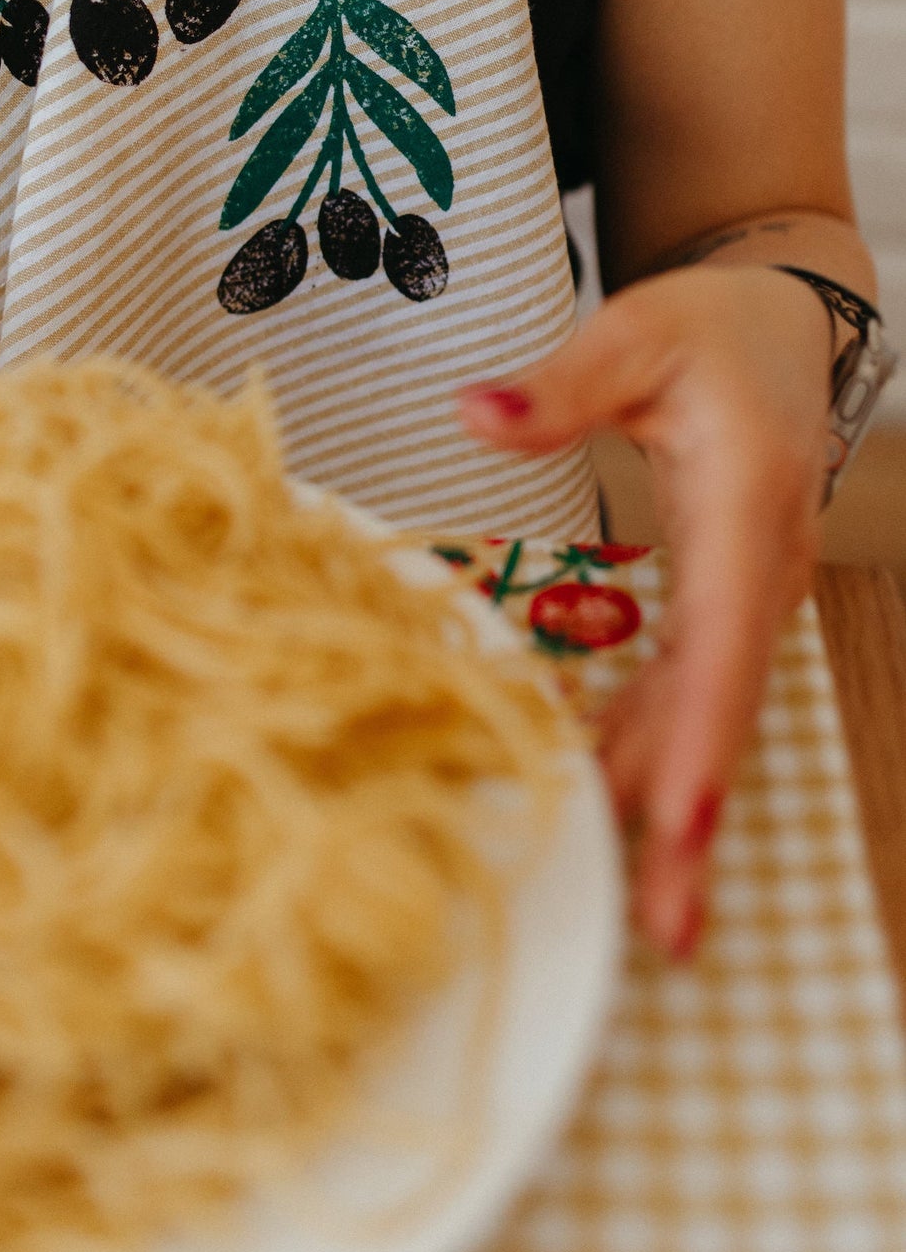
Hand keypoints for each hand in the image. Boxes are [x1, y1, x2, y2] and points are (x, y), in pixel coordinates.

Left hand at [460, 265, 833, 959]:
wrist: (778, 328)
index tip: (681, 821)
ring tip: (651, 914)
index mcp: (744, 508)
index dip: (700, 735)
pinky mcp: (717, 604)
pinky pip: (685, 691)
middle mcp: (756, 571)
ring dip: (675, 811)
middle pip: (723, 709)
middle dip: (695, 819)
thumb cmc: (708, 331)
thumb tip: (472, 413)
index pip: (722, 640)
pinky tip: (608, 812)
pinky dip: (653, 754)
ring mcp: (743, 595)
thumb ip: (560, 385)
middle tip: (666, 923)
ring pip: (708, 716)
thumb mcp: (633, 334)